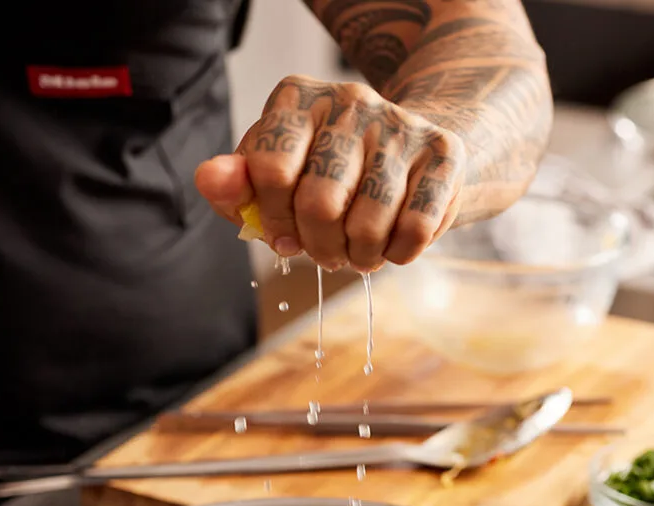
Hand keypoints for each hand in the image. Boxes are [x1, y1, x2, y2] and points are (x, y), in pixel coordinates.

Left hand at [195, 75, 465, 272]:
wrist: (408, 157)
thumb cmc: (325, 176)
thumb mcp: (271, 182)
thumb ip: (235, 187)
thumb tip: (210, 179)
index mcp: (296, 100)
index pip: (270, 171)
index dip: (273, 220)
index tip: (282, 235)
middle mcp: (349, 100)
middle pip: (319, 204)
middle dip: (318, 246)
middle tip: (326, 249)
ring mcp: (399, 124)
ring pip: (368, 224)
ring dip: (359, 257)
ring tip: (359, 249)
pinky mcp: (443, 153)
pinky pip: (413, 230)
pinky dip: (397, 256)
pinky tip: (391, 245)